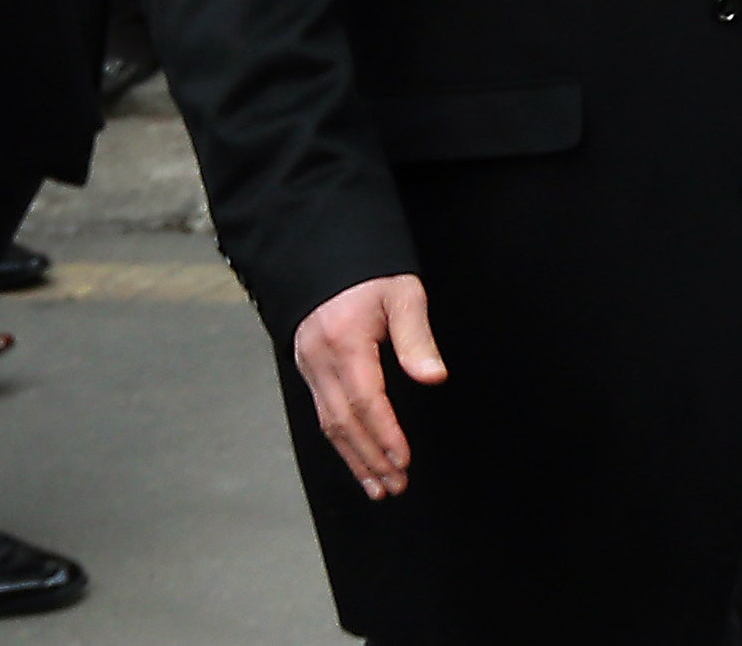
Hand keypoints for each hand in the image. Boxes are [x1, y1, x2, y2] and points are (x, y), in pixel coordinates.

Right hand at [293, 274, 447, 499]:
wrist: (326, 255)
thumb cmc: (371, 273)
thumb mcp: (402, 294)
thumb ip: (417, 338)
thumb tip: (434, 377)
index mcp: (344, 342)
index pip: (366, 400)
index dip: (384, 434)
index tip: (403, 460)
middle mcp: (319, 359)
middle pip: (343, 421)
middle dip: (369, 458)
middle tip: (395, 486)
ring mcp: (308, 365)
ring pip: (328, 423)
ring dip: (354, 458)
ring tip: (378, 486)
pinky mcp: (307, 367)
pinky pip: (322, 412)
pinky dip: (341, 440)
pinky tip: (357, 458)